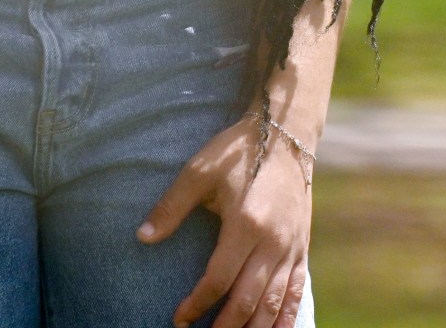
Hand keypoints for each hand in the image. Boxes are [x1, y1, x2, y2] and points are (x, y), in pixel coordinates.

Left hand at [137, 118, 314, 327]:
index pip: (218, 280)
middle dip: (224, 327)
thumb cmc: (238, 151)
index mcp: (246, 224)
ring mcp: (292, 247)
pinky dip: (287, 317)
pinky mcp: (303, 247)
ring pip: (275, 303)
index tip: (179, 319)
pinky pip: (298, 291)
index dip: (197, 304)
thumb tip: (143, 237)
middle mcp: (273, 241)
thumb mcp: (199, 171)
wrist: (288, 136)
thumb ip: (171, 206)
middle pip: (248, 300)